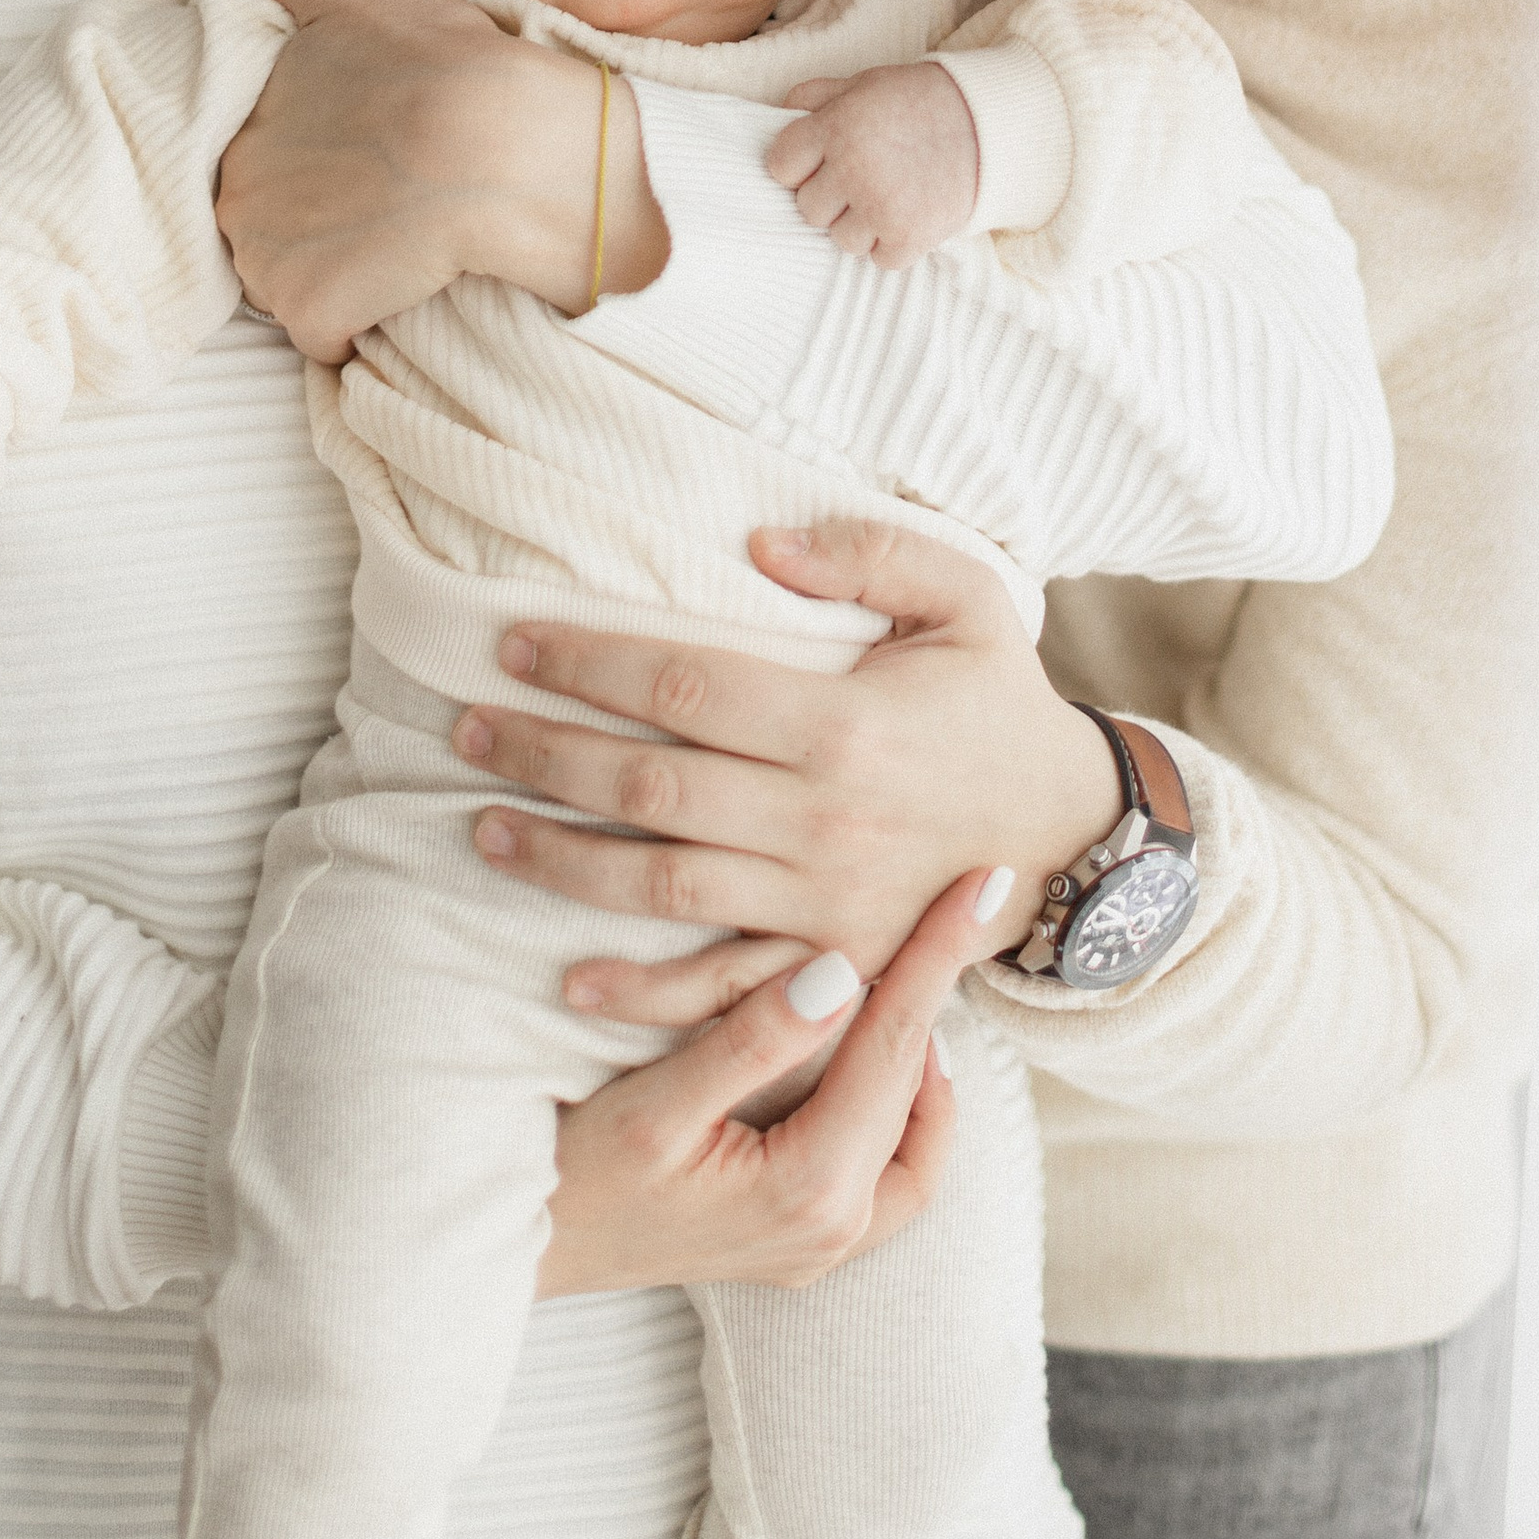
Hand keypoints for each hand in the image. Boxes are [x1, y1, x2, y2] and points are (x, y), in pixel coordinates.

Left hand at [208, 0, 665, 359]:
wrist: (515, 153)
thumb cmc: (452, 67)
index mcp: (241, 112)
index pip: (257, 149)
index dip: (312, 150)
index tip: (364, 148)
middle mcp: (235, 183)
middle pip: (265, 214)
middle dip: (314, 211)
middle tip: (391, 191)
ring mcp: (265, 255)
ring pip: (286, 275)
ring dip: (333, 269)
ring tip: (400, 238)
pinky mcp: (307, 311)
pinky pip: (319, 333)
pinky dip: (355, 323)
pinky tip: (404, 285)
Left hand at [454, 518, 1123, 969]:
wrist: (1075, 837)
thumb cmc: (1001, 701)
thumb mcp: (969, 597)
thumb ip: (872, 552)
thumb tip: (761, 545)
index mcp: (844, 722)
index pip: (681, 686)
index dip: (588, 662)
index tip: (512, 642)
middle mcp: (822, 820)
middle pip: (650, 789)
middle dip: (543, 755)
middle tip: (463, 726)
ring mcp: (822, 907)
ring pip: (662, 888)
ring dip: (560, 861)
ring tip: (481, 827)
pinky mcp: (832, 968)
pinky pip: (723, 989)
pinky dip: (642, 993)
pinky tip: (567, 978)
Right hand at [536, 870, 1010, 1295]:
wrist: (525, 1251)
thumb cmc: (576, 1175)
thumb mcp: (656, 1104)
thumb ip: (753, 1040)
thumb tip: (842, 971)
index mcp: (810, 1189)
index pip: (896, 1048)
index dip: (938, 956)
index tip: (984, 884)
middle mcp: (833, 1231)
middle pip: (919, 1095)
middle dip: (936, 1004)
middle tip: (949, 918)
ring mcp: (820, 1249)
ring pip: (915, 1146)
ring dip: (918, 1064)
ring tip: (908, 987)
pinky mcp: (799, 1244)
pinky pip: (884, 1176)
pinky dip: (894, 1114)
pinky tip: (868, 1065)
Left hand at [763, 64, 980, 266]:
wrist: (991, 123)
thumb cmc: (921, 100)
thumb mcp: (866, 83)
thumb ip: (818, 96)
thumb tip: (780, 112)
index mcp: (837, 126)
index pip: (780, 166)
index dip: (798, 165)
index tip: (821, 161)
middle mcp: (854, 167)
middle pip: (808, 209)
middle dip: (832, 196)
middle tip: (865, 177)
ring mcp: (882, 205)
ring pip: (841, 239)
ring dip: (862, 224)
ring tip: (891, 194)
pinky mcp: (911, 236)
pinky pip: (880, 259)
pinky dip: (894, 244)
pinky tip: (910, 213)